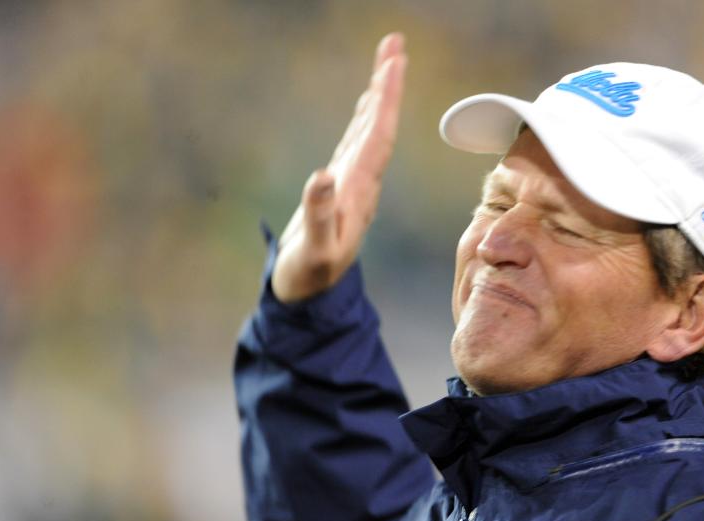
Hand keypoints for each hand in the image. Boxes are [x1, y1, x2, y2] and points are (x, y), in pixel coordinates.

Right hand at [271, 33, 406, 302]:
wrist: (308, 294)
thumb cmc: (308, 275)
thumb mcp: (312, 251)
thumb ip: (319, 216)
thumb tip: (322, 174)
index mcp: (358, 191)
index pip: (379, 136)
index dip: (387, 99)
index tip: (395, 63)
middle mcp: (361, 183)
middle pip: (380, 125)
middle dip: (387, 84)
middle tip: (394, 43)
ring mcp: (351, 184)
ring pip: (370, 131)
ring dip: (379, 96)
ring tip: (387, 60)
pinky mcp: (339, 188)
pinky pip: (356, 142)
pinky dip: (363, 118)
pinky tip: (367, 104)